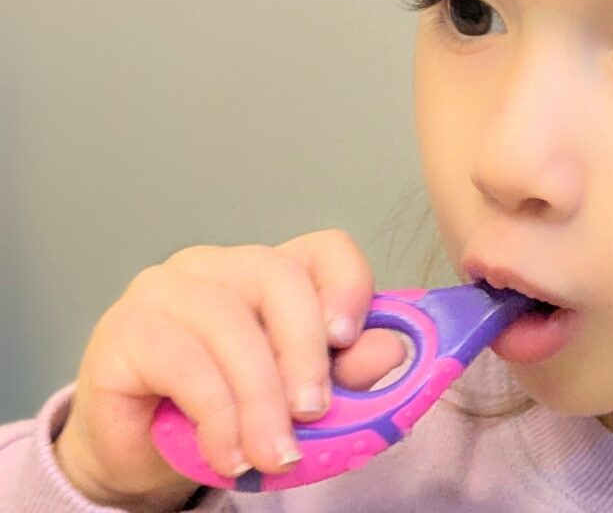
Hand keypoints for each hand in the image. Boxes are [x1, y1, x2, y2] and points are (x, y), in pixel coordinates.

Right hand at [53, 230, 405, 511]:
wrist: (141, 457)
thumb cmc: (225, 416)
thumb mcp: (296, 400)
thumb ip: (346, 373)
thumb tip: (392, 350)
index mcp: (268, 274)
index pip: (323, 249)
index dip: (347, 285)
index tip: (349, 339)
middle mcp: (217, 267)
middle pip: (277, 276)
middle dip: (305, 351)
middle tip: (315, 413)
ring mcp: (165, 290)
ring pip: (230, 323)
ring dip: (261, 399)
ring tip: (276, 454)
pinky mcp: (125, 329)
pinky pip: (183, 363)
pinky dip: (218, 416)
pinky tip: (230, 455)